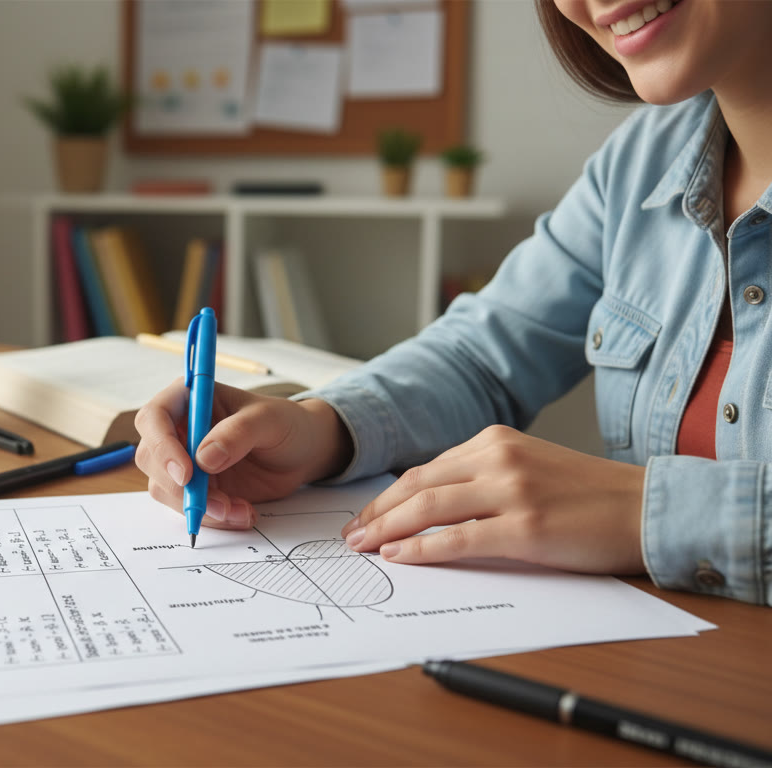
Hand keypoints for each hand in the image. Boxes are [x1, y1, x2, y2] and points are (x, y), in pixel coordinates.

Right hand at [133, 379, 352, 529]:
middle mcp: (178, 429)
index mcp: (188, 399)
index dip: (162, 446)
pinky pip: (188, 508)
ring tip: (238, 510)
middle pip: (152, 458)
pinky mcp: (195, 489)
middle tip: (217, 503)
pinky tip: (242, 514)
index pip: (154, 417)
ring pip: (166, 489)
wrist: (302, 454)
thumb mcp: (269, 420)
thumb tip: (204, 458)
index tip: (187, 473)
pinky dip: (212, 518)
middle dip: (180, 487)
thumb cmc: (286, 424)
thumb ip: (238, 433)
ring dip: (199, 507)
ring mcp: (184, 461)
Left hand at [341, 425, 644, 573]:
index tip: (364, 517)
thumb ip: (482, 478)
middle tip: (350, 536)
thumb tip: (429, 505)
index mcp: (494, 440)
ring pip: (429, 508)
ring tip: (363, 547)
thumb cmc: (589, 496)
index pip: (425, 470)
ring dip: (387, 529)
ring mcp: (511, 491)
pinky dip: (422, 549)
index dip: (388, 497)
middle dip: (376, 513)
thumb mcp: (528, 468)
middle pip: (417, 486)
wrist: (647, 507)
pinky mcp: (525, 527)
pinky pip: (458, 538)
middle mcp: (497, 458)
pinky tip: (399, 557)